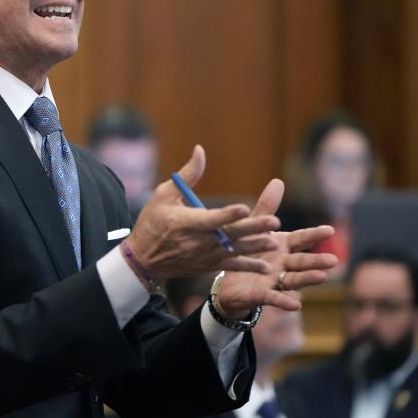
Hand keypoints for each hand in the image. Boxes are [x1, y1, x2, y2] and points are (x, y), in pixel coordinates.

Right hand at [124, 146, 282, 279]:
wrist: (143, 259)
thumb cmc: (152, 222)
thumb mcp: (163, 195)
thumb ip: (187, 175)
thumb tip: (200, 150)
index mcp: (185, 222)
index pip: (209, 219)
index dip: (227, 215)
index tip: (244, 208)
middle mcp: (196, 241)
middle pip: (228, 234)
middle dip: (252, 228)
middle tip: (274, 222)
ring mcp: (203, 256)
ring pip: (233, 251)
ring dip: (255, 247)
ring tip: (274, 243)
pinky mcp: (207, 265)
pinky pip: (230, 266)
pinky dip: (248, 266)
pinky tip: (266, 266)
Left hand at [215, 178, 336, 317]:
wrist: (227, 280)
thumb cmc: (246, 251)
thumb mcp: (253, 227)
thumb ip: (266, 208)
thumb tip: (278, 181)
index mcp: (282, 245)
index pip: (301, 239)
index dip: (314, 235)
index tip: (329, 230)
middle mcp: (283, 263)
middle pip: (302, 262)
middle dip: (316, 261)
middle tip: (333, 261)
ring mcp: (275, 280)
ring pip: (294, 279)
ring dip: (308, 279)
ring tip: (322, 277)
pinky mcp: (262, 295)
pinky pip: (274, 298)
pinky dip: (284, 301)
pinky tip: (296, 305)